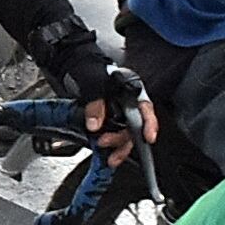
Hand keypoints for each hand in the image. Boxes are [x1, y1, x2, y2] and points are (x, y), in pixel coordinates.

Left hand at [47, 43, 152, 166]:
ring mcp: (120, 113)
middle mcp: (129, 104)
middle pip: (135, 126)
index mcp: (131, 90)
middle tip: (105, 143)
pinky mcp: (110, 121)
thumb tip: (95, 124)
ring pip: (126, 135)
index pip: (145, 108)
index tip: (148, 137)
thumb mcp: (92, 82)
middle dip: (123, 139)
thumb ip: (95, 103)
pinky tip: (106, 154)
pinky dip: (111, 146)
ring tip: (110, 158)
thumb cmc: (89, 68)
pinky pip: (115, 136)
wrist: (75, 66)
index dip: (149, 124)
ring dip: (119, 147)